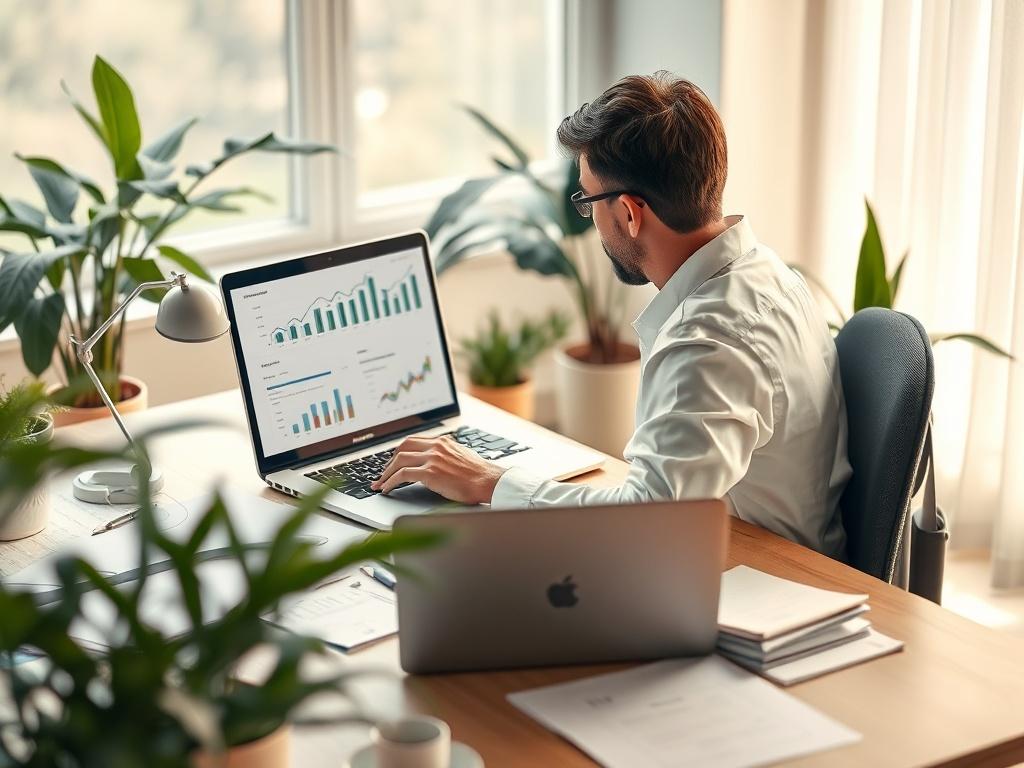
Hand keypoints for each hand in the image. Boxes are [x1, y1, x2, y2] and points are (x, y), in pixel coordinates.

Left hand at [370, 435, 505, 503]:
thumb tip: (435, 462)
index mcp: (442, 441)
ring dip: (386, 473)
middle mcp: (436, 446)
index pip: (413, 441)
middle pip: (402, 447)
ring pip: (399, 461)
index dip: (399, 452)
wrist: (489, 481)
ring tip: (380, 484)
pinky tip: (387, 489)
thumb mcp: (461, 456)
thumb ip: (446, 455)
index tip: (393, 461)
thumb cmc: (479, 474)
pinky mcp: (430, 473)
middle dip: (389, 461)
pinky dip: (391, 482)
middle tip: (383, 473)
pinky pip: (403, 475)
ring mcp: (432, 458)